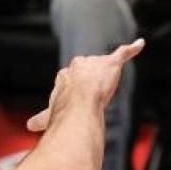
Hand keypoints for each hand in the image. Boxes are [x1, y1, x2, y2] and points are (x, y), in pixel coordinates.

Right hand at [27, 39, 144, 132]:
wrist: (79, 105)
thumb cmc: (63, 111)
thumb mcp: (50, 114)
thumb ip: (42, 118)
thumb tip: (29, 125)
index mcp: (65, 74)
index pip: (72, 77)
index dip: (76, 90)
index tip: (75, 100)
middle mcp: (79, 64)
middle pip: (89, 69)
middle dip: (91, 82)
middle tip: (90, 97)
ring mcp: (96, 62)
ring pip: (104, 65)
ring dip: (105, 78)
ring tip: (103, 90)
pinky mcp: (112, 63)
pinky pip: (124, 52)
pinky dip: (133, 48)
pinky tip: (140, 43)